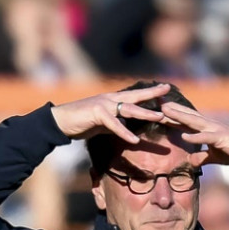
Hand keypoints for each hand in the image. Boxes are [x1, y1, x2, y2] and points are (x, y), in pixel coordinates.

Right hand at [50, 84, 170, 141]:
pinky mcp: (96, 113)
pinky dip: (125, 132)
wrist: (60, 122)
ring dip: (145, 113)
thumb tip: (128, 129)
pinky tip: (135, 140)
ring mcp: (103, 105)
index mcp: (113, 100)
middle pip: (136, 95)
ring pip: (128, 108)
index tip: (165, 89)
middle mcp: (110, 99)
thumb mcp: (104, 123)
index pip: (135, 95)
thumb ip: (117, 124)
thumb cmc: (82, 122)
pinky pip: (114, 124)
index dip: (150, 92)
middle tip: (168, 89)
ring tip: (160, 116)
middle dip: (153, 93)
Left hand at [161, 102, 228, 165]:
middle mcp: (208, 125)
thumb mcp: (214, 156)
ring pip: (194, 121)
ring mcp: (215, 130)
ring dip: (179, 116)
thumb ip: (202, 157)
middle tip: (155, 101)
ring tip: (165, 112)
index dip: (171, 115)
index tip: (157, 108)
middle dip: (170, 109)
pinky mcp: (222, 138)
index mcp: (205, 129)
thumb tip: (191, 162)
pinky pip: (207, 137)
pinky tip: (184, 136)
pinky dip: (196, 137)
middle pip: (186, 116)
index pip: (185, 120)